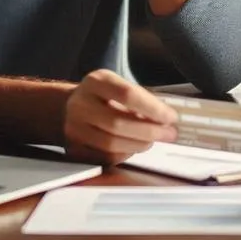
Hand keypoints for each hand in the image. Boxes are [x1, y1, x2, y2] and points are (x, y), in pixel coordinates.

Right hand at [64, 70, 178, 164]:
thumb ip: (140, 98)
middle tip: (170, 134)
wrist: (68, 107)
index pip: (127, 95)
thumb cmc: (104, 95)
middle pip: (118, 123)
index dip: (153, 108)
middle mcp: (80, 104)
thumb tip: (167, 118)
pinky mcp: (74, 149)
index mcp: (96, 81)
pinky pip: (104, 157)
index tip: (171, 117)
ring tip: (154, 140)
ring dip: (139, 144)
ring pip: (111, 144)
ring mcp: (74, 129)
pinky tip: (136, 146)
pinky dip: (126, 154)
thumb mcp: (118, 85)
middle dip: (150, 131)